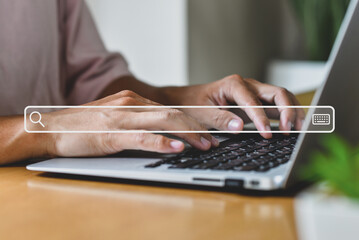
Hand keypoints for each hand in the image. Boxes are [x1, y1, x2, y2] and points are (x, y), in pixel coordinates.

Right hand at [32, 90, 217, 156]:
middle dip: (199, 126)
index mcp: (133, 100)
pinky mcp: (112, 134)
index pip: (171, 108)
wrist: (51, 127)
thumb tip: (163, 133)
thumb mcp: (116, 118)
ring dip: (189, 134)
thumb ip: (138, 121)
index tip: (209, 131)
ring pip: (164, 122)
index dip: (193, 120)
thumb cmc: (84, 126)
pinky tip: (177, 148)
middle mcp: (131, 104)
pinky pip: (142, 137)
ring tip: (206, 145)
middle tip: (216, 140)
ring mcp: (122, 118)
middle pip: (174, 113)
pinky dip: (162, 142)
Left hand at [162, 74, 304, 138]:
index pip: (253, 101)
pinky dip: (288, 114)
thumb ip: (219, 119)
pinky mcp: (256, 101)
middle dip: (287, 111)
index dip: (262, 119)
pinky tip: (294, 126)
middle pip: (277, 93)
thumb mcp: (200, 113)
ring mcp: (254, 92)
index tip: (268, 135)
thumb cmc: (192, 104)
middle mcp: (247, 85)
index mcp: (233, 84)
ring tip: (299, 129)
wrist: (187, 99)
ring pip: (282, 97)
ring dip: (293, 111)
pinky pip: (277, 105)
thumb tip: (240, 127)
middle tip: (290, 130)